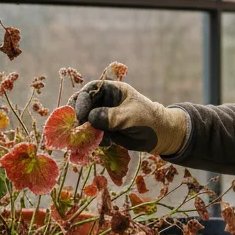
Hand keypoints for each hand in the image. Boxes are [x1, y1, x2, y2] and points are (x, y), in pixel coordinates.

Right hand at [72, 80, 187, 154]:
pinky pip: (91, 134)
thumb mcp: (131, 116)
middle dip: (77, 117)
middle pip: (82, 105)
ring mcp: (103, 116)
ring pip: (84, 121)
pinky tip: (103, 144)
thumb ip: (111, 117)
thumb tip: (90, 119)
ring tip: (86, 141)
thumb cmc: (148, 120)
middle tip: (73, 129)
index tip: (79, 116)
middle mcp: (104, 101)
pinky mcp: (104, 130)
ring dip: (82, 131)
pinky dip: (91, 140)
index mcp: (112, 90)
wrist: (160, 136)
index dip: (82, 101)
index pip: (90, 91)